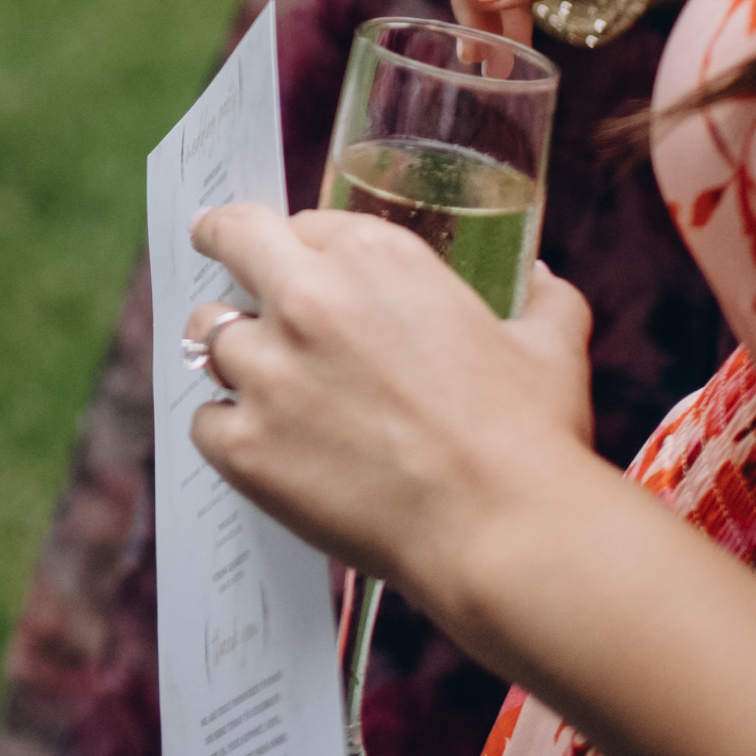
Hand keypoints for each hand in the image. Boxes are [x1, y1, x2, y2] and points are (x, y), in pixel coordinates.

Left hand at [180, 203, 599, 603]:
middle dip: (222, 243)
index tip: (294, 258)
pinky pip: (205, 422)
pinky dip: (226, 431)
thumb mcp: (549, 347)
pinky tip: (259, 447)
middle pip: (230, 243)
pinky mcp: (245, 445)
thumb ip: (544, 301)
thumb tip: (543, 281)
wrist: (503, 530)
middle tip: (213, 250)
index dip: (302, 247)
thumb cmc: (529, 437)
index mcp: (376, 258)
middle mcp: (308, 299)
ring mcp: (268, 373)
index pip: (305, 225)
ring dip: (231, 351)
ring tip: (256, 379)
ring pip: (208, 335)